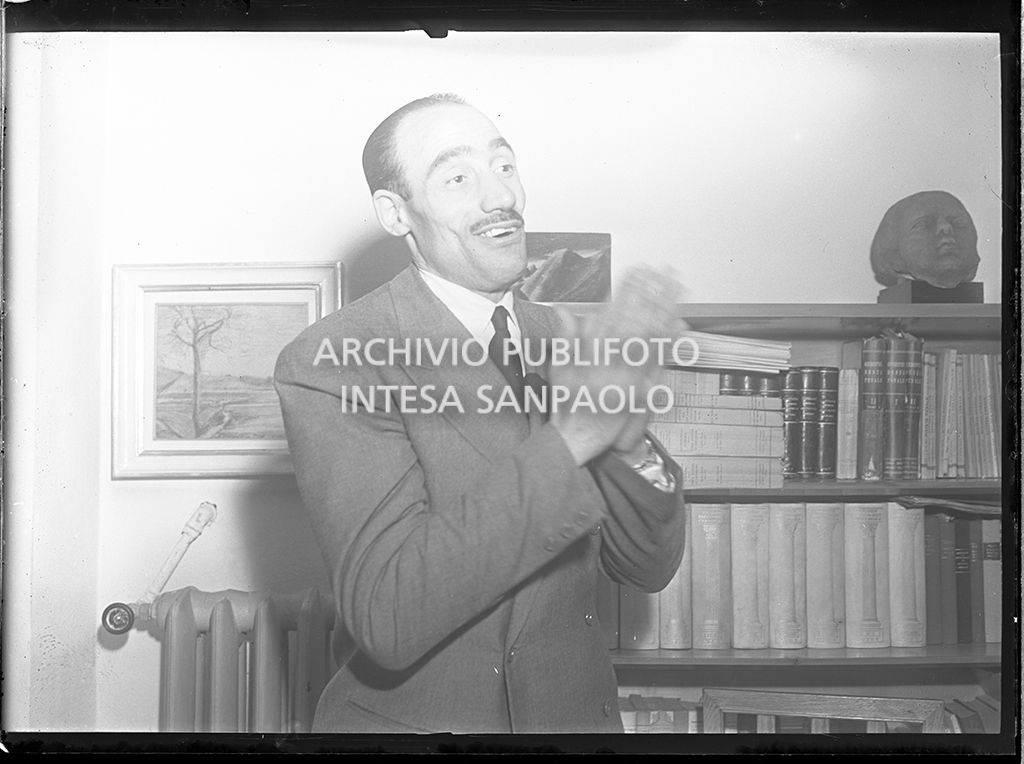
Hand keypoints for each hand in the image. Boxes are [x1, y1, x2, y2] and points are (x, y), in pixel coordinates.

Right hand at [549, 266, 684, 465]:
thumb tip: (564, 311)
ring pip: (647, 337)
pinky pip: (655, 362)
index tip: (636, 272)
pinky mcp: (637, 391)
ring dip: (662, 311)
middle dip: (650, 294)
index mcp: (588, 353)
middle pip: (633, 319)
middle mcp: (607, 362)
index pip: (610, 313)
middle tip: (664, 272)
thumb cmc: (567, 405)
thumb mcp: (558, 367)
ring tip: (675, 289)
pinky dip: (667, 342)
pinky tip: (678, 326)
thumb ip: (565, 338)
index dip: (626, 290)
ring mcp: (623, 376)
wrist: (575, 439)